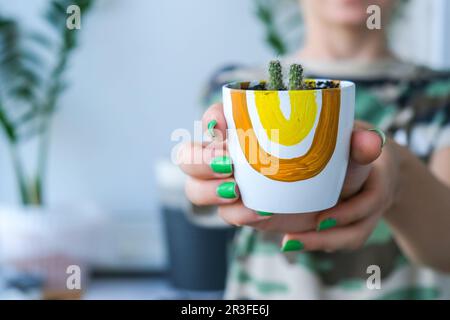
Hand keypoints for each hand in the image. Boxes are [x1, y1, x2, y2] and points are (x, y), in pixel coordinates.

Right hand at [178, 103, 396, 251]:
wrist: (336, 195)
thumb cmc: (337, 162)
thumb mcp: (349, 151)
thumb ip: (360, 143)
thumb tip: (371, 142)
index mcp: (248, 126)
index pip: (215, 116)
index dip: (210, 120)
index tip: (223, 128)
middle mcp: (231, 154)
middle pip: (190, 154)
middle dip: (200, 161)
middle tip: (229, 168)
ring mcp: (230, 183)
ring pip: (195, 186)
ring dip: (208, 191)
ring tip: (237, 194)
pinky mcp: (239, 207)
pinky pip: (224, 212)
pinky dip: (235, 214)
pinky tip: (257, 214)